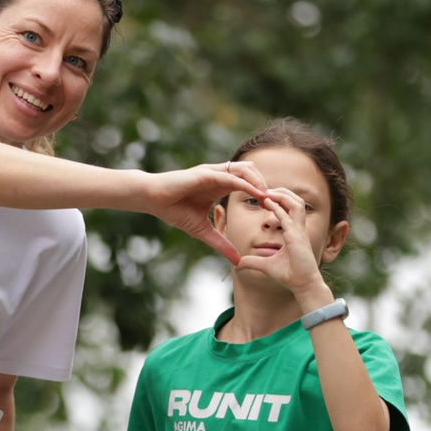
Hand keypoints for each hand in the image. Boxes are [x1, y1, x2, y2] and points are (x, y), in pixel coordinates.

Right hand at [141, 160, 273, 263]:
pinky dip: (245, 183)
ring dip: (259, 181)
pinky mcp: (206, 173)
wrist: (153, 199)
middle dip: (266, 186)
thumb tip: (236, 260)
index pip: (247, 185)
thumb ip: (220, 243)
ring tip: (270, 196)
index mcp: (219, 186)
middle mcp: (219, 176)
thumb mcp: (202, 231)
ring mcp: (213, 172)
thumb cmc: (173, 210)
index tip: (275, 209)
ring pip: (245, 170)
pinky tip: (255, 193)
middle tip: (278, 202)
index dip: (262, 195)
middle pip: (252, 173)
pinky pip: (230, 176)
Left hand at [231, 184, 331, 304]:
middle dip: (281, 192)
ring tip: (266, 192)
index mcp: (295, 231)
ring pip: (296, 203)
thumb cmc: (289, 275)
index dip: (278, 200)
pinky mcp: (296, 238)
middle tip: (264, 190)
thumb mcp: (265, 266)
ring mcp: (299, 231)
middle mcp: (299, 228)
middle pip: (295, 200)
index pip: (289, 208)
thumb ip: (252, 262)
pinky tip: (267, 202)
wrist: (302, 285)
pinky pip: (288, 217)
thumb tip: (237, 264)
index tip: (263, 198)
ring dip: (282, 195)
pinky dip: (278, 208)